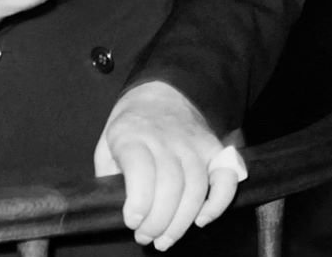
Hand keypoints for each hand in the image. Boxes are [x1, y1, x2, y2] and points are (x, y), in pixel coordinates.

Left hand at [92, 82, 238, 250]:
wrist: (162, 93)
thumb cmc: (131, 126)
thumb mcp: (106, 143)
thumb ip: (107, 174)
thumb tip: (113, 207)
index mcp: (133, 134)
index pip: (141, 170)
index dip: (139, 202)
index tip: (132, 221)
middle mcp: (166, 138)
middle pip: (170, 185)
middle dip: (158, 221)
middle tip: (147, 236)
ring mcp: (194, 144)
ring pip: (195, 188)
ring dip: (181, 222)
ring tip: (165, 239)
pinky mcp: (215, 150)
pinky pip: (226, 178)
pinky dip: (218, 202)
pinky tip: (202, 219)